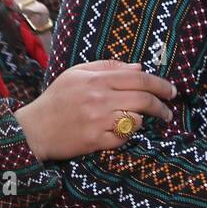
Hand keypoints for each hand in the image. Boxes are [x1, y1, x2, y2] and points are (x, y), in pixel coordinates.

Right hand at [15, 60, 176, 161]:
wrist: (35, 128)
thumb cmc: (56, 98)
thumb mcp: (76, 73)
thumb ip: (107, 67)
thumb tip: (138, 68)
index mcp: (96, 79)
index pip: (139, 78)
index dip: (161, 84)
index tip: (171, 91)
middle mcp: (99, 98)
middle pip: (144, 99)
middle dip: (162, 106)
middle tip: (168, 111)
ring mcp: (99, 121)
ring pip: (137, 119)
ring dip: (142, 120)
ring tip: (137, 120)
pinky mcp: (96, 141)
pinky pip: (124, 138)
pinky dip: (127, 135)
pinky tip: (121, 131)